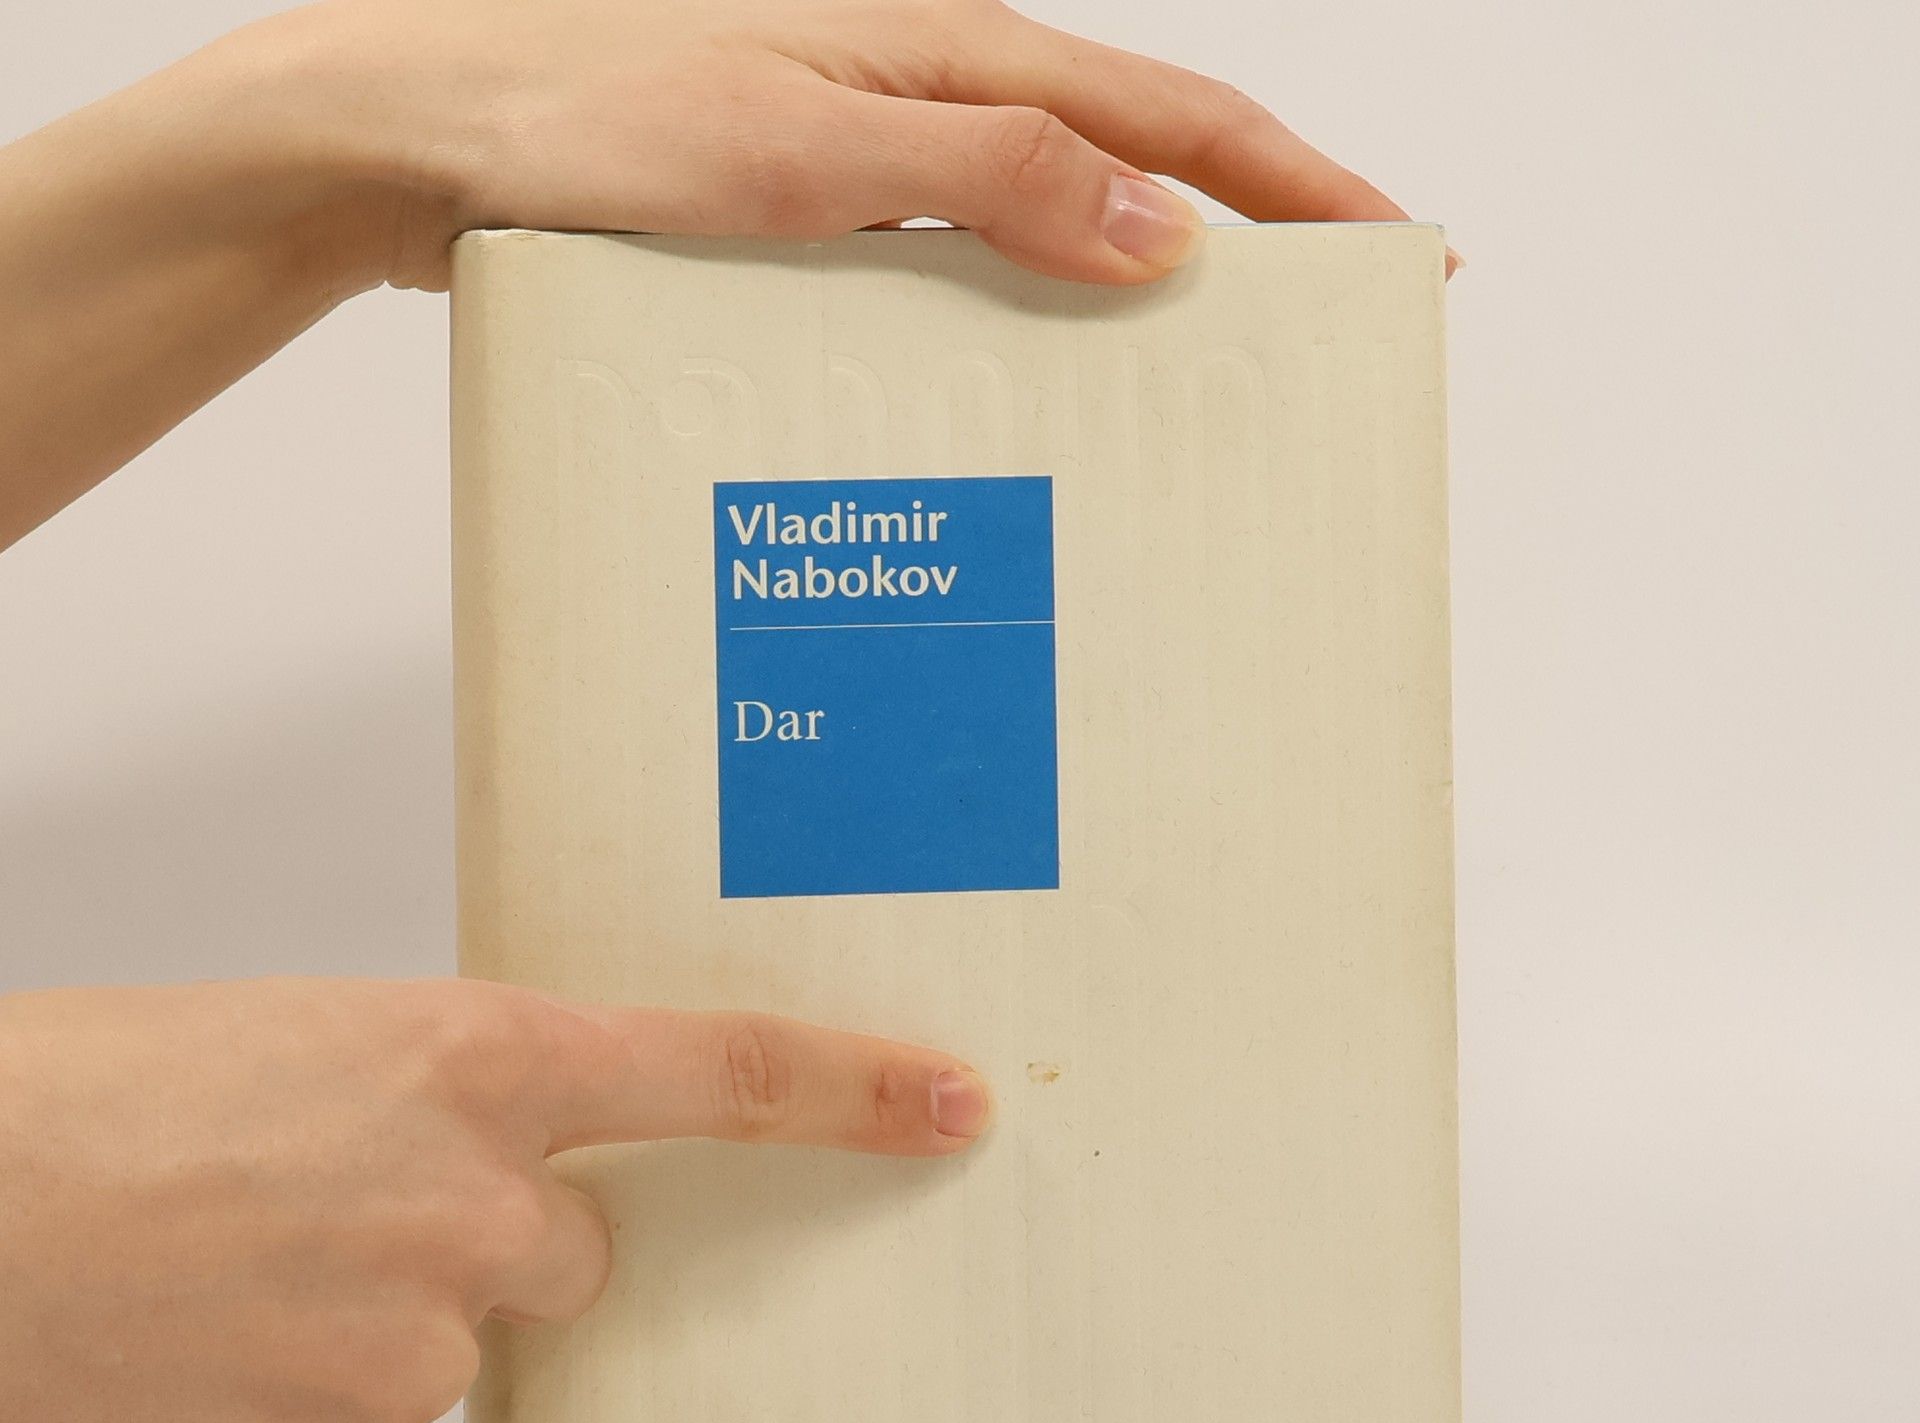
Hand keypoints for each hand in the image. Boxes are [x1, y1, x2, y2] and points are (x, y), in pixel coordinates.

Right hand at [0, 978, 990, 1422]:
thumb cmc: (84, 1107)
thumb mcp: (301, 1047)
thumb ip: (443, 1107)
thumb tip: (519, 1191)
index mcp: (469, 1061)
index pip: (712, 1070)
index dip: (845, 1088)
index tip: (947, 1103)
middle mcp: (477, 1207)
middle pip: (573, 1259)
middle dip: (486, 1251)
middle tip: (326, 1222)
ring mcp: (423, 1358)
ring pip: (455, 1366)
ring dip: (367, 1342)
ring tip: (220, 1294)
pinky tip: (203, 1386)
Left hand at [261, 0, 1420, 290]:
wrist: (422, 142)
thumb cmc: (581, 118)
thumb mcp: (803, 148)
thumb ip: (987, 176)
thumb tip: (1161, 226)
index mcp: (951, 56)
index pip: (1177, 119)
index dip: (1297, 189)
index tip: (1394, 253)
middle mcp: (924, 101)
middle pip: (1132, 169)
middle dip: (1240, 245)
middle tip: (1313, 343)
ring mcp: (869, 163)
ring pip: (1043, 233)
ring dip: (1127, 297)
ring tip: (1194, 394)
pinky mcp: (811, 224)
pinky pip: (950, 277)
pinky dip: (1011, 330)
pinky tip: (1021, 394)